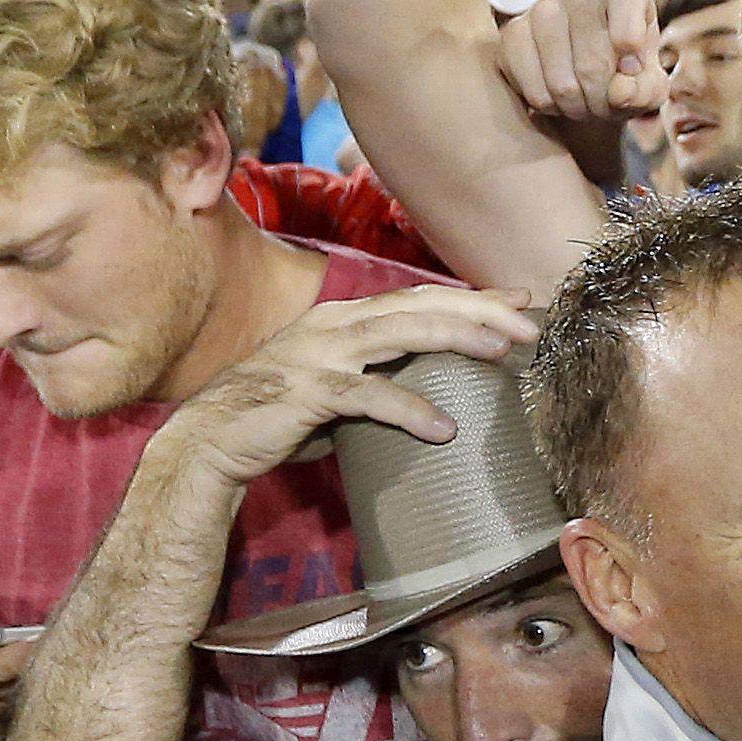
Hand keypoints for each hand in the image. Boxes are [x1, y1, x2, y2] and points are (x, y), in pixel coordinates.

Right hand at [151, 284, 539, 497]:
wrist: (211, 442)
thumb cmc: (281, 417)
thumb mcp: (341, 389)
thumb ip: (382, 377)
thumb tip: (442, 388)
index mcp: (343, 318)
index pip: (417, 299)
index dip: (470, 297)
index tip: (520, 300)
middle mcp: (332, 324)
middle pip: (417, 306)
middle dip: (477, 311)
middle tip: (530, 326)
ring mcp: (317, 354)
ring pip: (397, 333)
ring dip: (454, 338)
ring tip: (500, 353)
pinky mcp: (306, 392)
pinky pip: (367, 397)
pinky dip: (409, 410)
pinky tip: (444, 428)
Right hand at [493, 0, 661, 123]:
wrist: (585, 83)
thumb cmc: (626, 78)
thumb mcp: (648, 88)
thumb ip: (646, 90)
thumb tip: (619, 91)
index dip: (630, 39)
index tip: (632, 69)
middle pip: (593, 59)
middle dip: (603, 98)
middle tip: (606, 105)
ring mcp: (541, 8)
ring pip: (561, 80)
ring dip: (576, 106)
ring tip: (584, 102)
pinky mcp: (512, 33)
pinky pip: (530, 85)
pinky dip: (547, 105)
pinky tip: (557, 98)